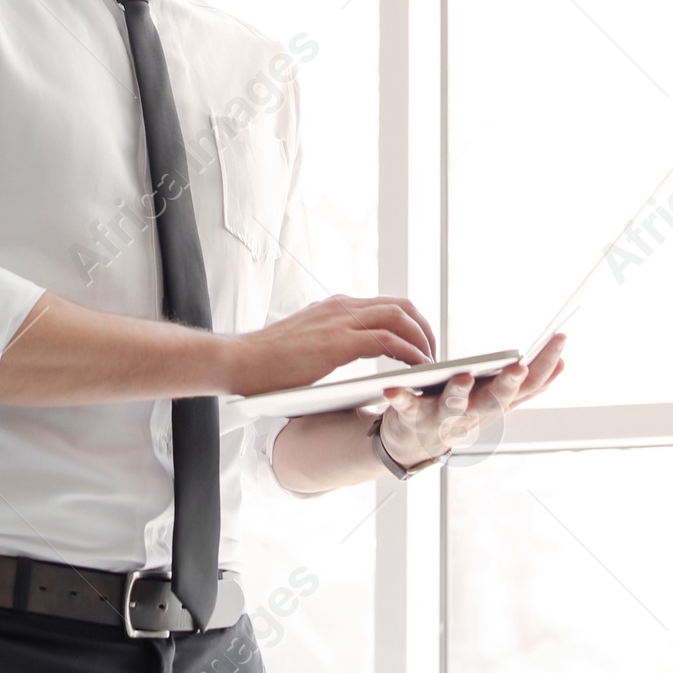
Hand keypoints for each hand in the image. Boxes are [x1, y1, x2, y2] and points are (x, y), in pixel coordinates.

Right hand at [222, 294, 436, 397]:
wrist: (240, 361)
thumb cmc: (267, 362)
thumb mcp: (306, 344)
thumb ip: (327, 342)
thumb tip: (341, 356)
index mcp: (335, 308)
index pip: (385, 304)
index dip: (409, 322)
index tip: (419, 344)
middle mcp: (341, 307)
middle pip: (400, 305)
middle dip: (424, 328)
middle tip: (432, 354)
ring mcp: (340, 321)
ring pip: (399, 316)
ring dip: (422, 339)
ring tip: (431, 362)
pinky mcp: (337, 342)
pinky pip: (387, 340)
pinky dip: (409, 352)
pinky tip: (418, 368)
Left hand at [376, 333, 566, 469]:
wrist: (414, 443)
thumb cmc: (461, 409)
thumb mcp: (495, 397)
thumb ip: (526, 385)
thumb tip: (562, 362)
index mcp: (496, 402)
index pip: (529, 384)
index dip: (546, 364)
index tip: (561, 338)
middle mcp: (475, 414)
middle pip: (496, 399)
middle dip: (508, 383)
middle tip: (519, 366)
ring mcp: (444, 419)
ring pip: (454, 407)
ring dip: (459, 392)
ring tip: (463, 377)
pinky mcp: (413, 418)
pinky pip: (407, 407)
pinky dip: (401, 398)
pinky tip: (392, 387)